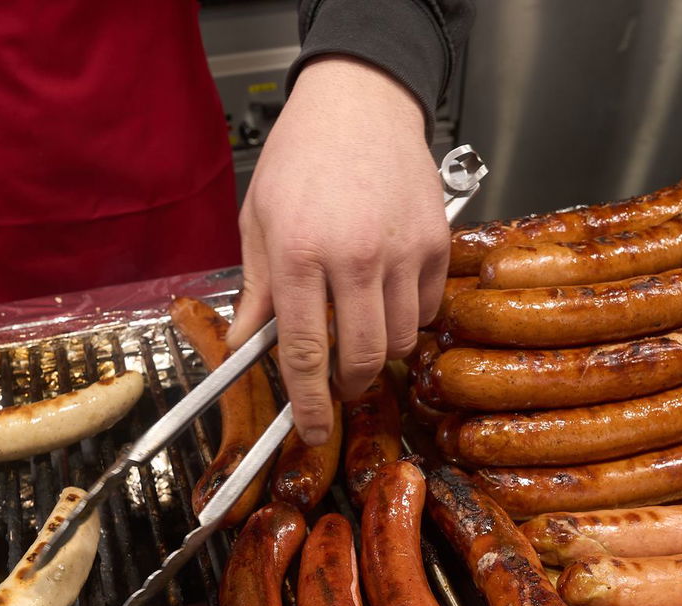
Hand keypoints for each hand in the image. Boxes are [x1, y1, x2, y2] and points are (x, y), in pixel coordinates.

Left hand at [229, 57, 447, 444]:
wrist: (360, 100)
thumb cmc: (303, 154)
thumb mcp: (259, 219)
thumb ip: (256, 289)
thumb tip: (244, 345)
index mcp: (299, 254)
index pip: (303, 352)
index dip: (308, 403)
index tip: (311, 430)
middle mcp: (354, 256)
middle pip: (362, 357)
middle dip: (348, 386)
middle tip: (337, 385)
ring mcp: (403, 250)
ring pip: (402, 340)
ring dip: (380, 352)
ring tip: (360, 330)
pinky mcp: (436, 242)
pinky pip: (429, 308)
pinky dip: (410, 318)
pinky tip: (387, 296)